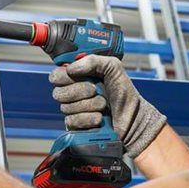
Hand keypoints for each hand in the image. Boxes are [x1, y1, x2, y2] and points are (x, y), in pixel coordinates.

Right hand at [49, 55, 166, 157]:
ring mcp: (72, 111)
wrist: (133, 116)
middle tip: (96, 90)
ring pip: (66, 108)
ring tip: (104, 105)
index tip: (77, 75)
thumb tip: (71, 68)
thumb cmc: (122, 91)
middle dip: (80, 91)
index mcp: (76, 77)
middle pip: (58, 93)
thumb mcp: (113, 67)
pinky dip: (89, 118)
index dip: (64, 76)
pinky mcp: (76, 127)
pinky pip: (72, 121)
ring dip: (89, 105)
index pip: (55, 76)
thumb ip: (93, 60)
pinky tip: (100, 118)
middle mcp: (72, 93)